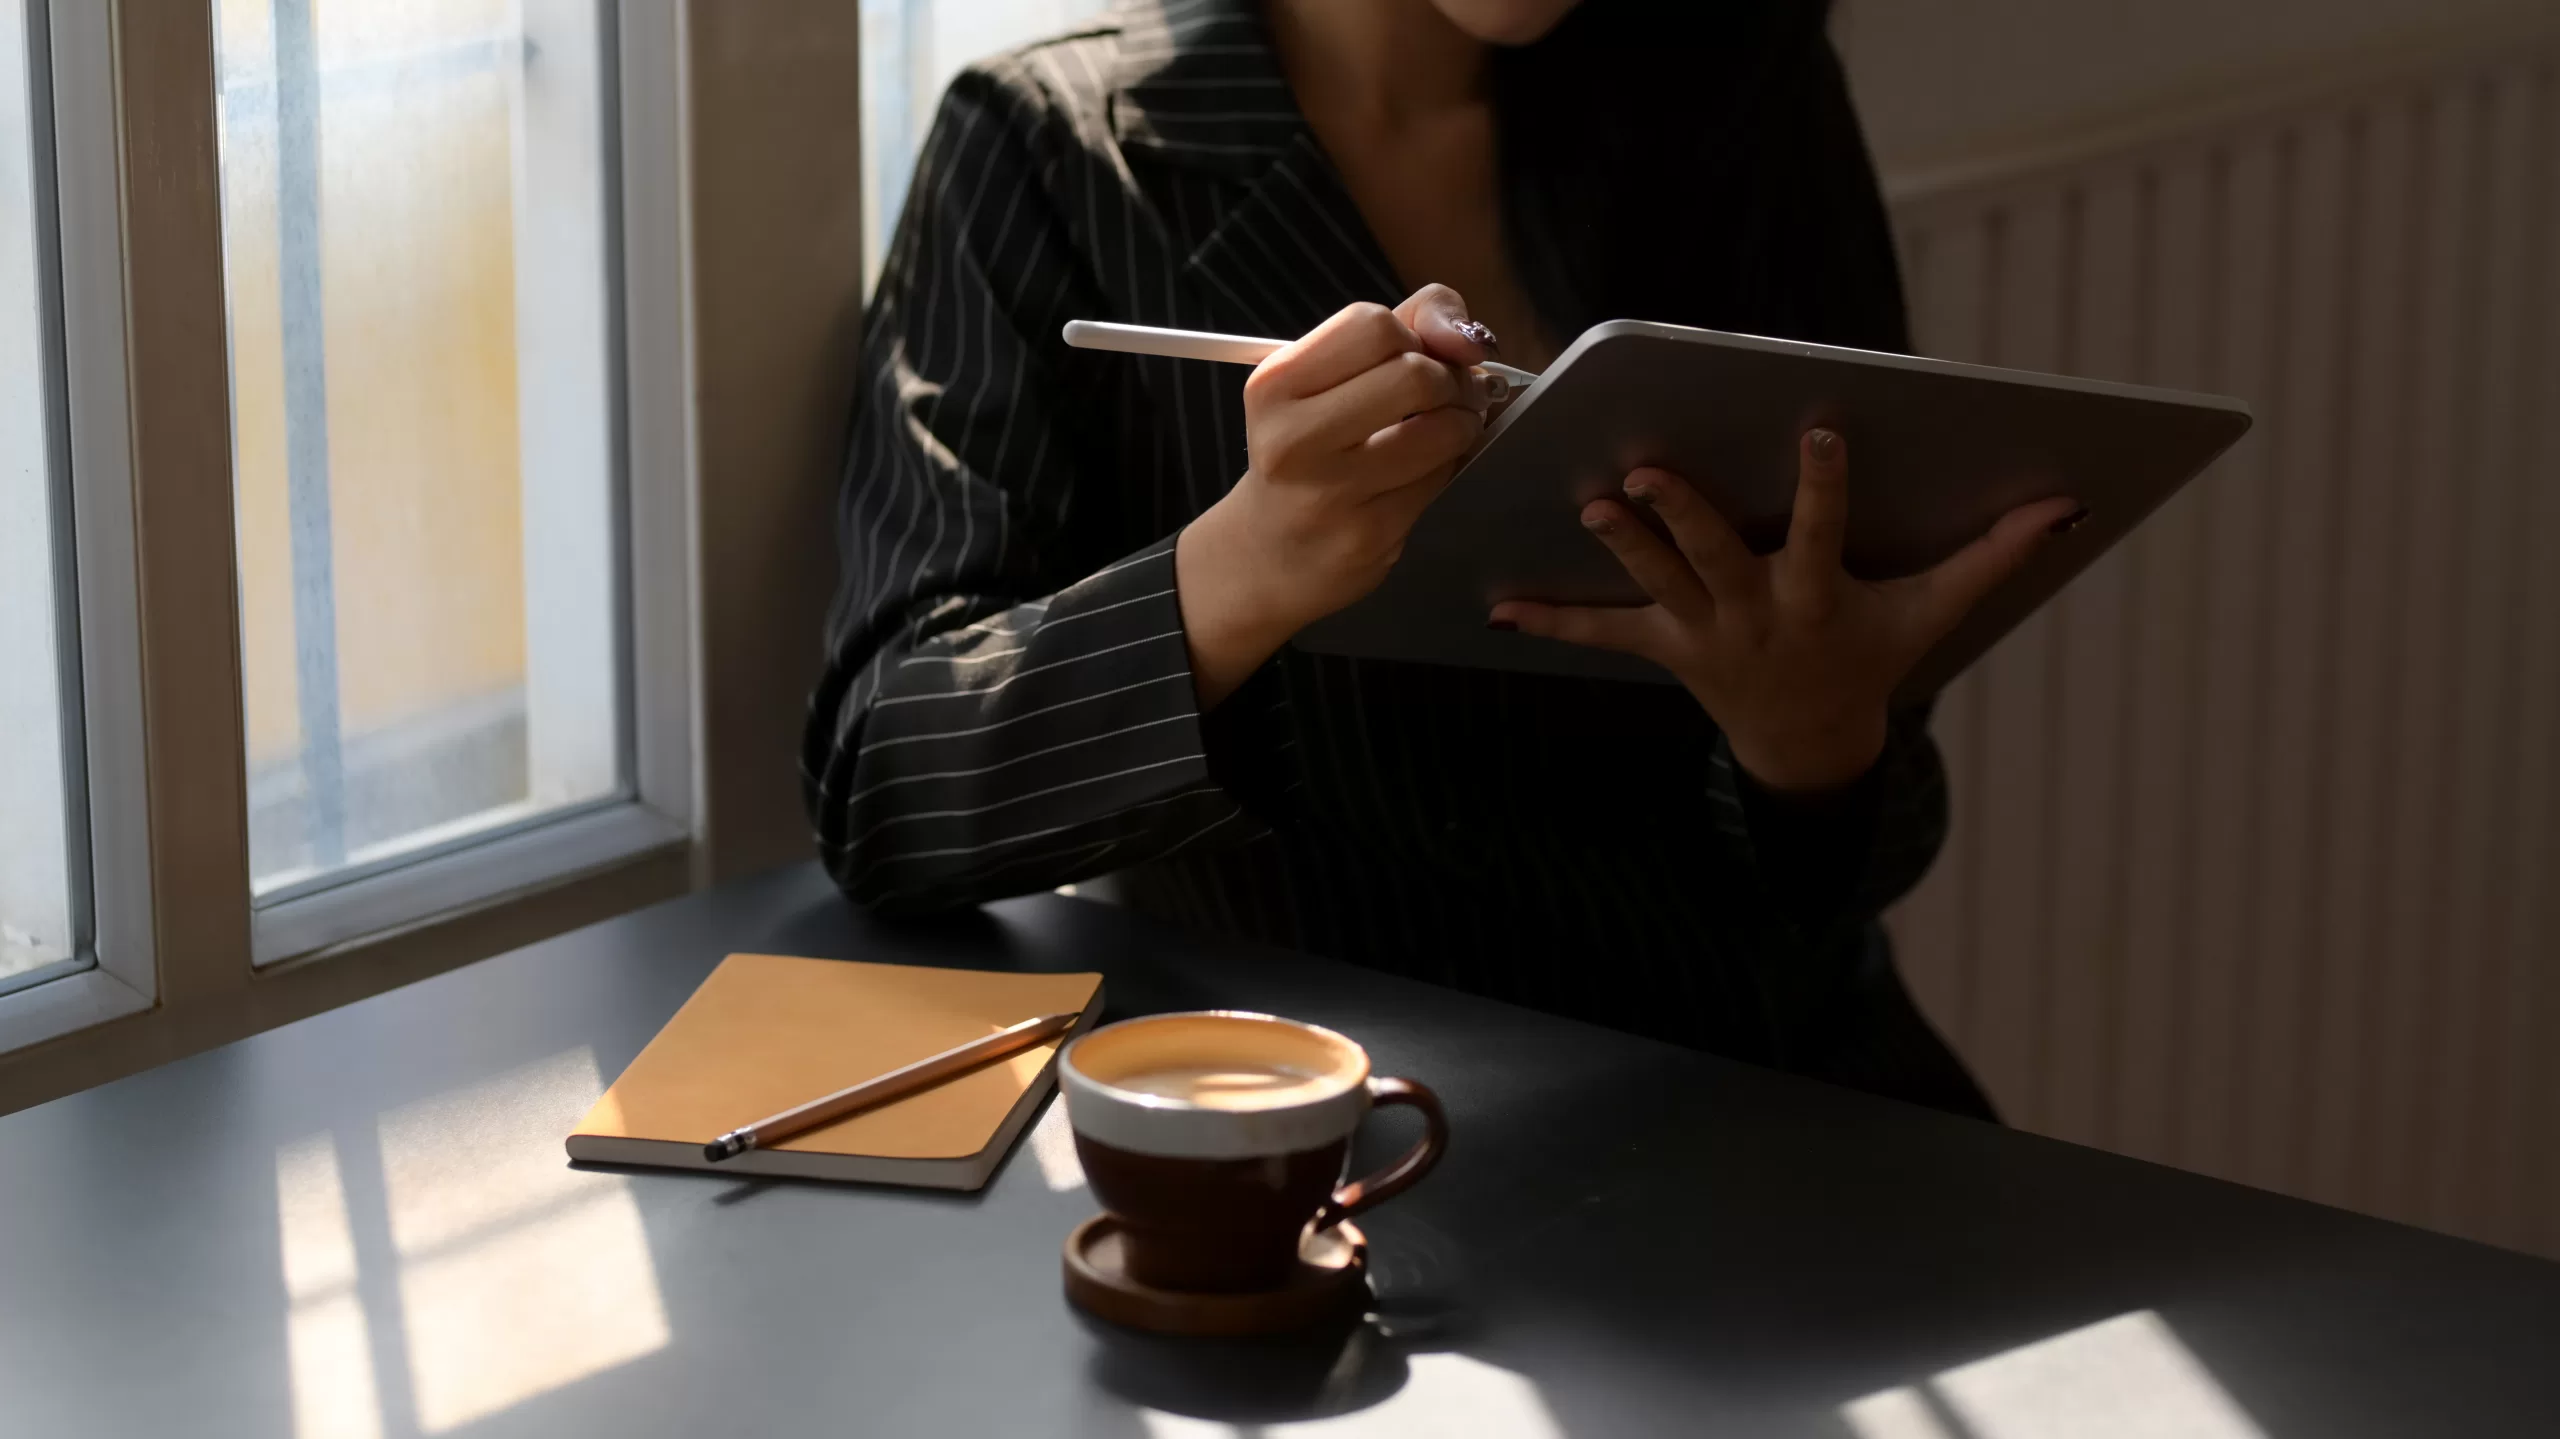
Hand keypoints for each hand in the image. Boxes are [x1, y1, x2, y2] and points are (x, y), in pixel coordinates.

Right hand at [1178, 285, 1506, 706]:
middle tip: (1453, 392)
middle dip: (1451, 379)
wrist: (1269, 554)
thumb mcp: (1326, 378)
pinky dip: (1451, 464)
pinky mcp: (1368, 533)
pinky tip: (1431, 466)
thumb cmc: (1308, 451)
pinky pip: (1440, 478)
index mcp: (1275, 384)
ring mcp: (1329, 491)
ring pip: (1438, 429)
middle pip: (1412, 373)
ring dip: (1463, 423)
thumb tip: (1469, 338)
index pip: (1373, 325)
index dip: (1417, 334)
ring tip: (1452, 426)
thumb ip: (1404, 326)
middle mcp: (1292, 437)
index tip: (1422, 353)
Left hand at [1489, 429, 2082, 791]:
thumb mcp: (1933, 614)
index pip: (1821, 531)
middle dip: (1684, 518)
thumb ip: (1992, 558)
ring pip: (1655, 585)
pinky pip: (1602, 634)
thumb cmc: (1874, 655)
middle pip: (1716, 559)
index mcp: (1818, 597)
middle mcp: (1754, 615)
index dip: (1820, 485)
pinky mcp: (1665, 645)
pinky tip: (1496, 603)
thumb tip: (2066, 506)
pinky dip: (1551, 620)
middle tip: (1647, 473)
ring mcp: (1703, 634)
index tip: (1816, 428)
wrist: (1811, 742)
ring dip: (1620, 550)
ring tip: (1587, 503)